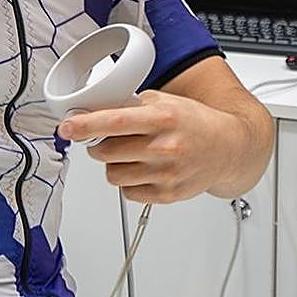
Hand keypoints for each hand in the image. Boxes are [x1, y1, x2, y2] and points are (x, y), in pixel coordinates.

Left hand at [57, 90, 246, 203]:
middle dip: (99, 146)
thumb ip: (134, 104)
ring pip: (114, 175)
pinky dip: (129, 182)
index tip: (67, 126)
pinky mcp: (167, 195)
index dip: (86, 124)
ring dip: (114, 165)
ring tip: (130, 155)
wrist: (229, 148)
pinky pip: (128, 192)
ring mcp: (166, 174)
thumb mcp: (167, 102)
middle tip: (108, 140)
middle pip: (107, 152)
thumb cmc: (197, 123)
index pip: (115, 122)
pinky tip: (143, 170)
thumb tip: (96, 110)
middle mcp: (165, 147)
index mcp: (163, 118)